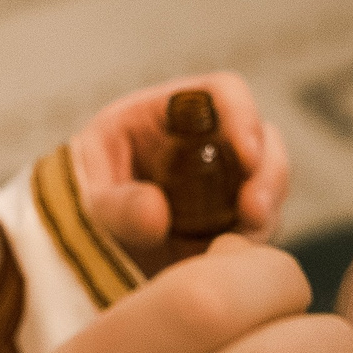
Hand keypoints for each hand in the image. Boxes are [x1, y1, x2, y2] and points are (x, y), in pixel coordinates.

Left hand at [69, 72, 290, 275]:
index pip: (222, 93)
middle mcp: (208, 142)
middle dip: (268, 174)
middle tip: (253, 212)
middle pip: (263, 139)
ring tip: (243, 239)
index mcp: (170, 113)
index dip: (243, 115)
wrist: (84, 245)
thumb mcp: (86, 199)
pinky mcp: (233, 223)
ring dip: (267, 210)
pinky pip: (260, 228)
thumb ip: (116, 206)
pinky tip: (227, 259)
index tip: (247, 155)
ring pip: (269, 186)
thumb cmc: (83, 201)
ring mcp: (225, 183)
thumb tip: (158, 215)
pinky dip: (255, 243)